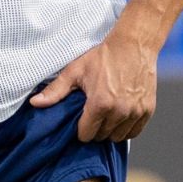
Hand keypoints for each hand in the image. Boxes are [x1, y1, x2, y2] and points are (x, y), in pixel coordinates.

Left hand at [30, 24, 158, 141]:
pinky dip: (126, 128)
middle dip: (95, 129)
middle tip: (93, 115)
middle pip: (102, 136)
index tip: (81, 119)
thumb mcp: (76, 70)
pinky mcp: (147, 110)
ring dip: (110, 130)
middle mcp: (119, 111)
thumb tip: (34, 104)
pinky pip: (134, 131)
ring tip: (106, 115)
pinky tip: (120, 116)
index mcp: (100, 104)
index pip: (86, 135)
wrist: (134, 44)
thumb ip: (55, 91)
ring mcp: (136, 112)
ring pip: (118, 136)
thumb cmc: (103, 56)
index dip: (80, 129)